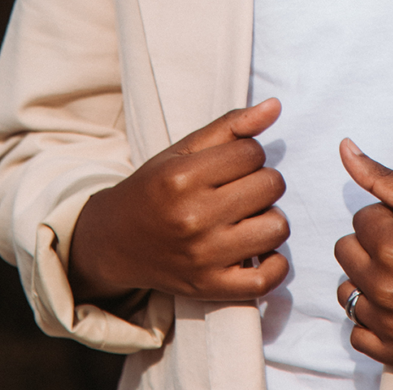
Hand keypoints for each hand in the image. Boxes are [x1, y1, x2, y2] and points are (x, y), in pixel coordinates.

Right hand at [68, 99, 290, 302]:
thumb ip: (230, 126)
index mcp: (182, 177)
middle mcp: (192, 217)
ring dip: (269, 220)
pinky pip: (268, 279)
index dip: (249, 155)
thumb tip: (276, 106)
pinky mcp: (211, 287)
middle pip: (271, 186)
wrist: (116, 241)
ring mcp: (203, 256)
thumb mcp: (182, 151)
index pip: (253, 152)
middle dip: (261, 183)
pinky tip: (259, 251)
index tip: (231, 166)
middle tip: (238, 192)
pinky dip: (275, 265)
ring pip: (277, 228)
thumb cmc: (156, 190)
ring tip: (247, 219)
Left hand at [333, 140, 392, 372]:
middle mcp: (388, 291)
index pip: (359, 221)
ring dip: (369, 285)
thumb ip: (383, 178)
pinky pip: (358, 334)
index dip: (389, 220)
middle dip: (372, 248)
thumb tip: (343, 146)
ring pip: (348, 294)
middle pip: (346, 255)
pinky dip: (375, 322)